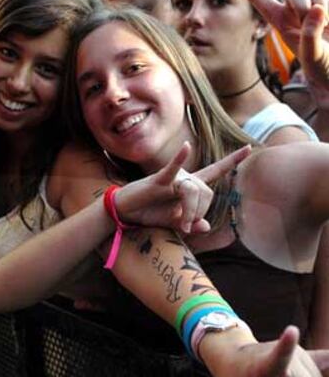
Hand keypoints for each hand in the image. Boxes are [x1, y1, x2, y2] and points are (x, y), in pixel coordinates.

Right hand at [115, 142, 250, 233]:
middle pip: (207, 192)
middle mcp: (185, 178)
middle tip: (188, 229)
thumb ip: (191, 223)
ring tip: (182, 227)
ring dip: (191, 211)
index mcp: (190, 186)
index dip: (233, 160)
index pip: (216, 170)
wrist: (125, 212)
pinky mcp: (158, 180)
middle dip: (201, 212)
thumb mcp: (173, 223)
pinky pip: (172, 169)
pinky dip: (179, 159)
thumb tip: (207, 226)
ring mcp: (172, 178)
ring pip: (193, 190)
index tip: (250, 147)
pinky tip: (185, 147)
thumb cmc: (149, 213)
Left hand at [229, 0, 328, 88]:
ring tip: (326, 24)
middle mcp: (294, 8)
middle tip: (311, 23)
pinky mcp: (328, 0)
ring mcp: (313, 2)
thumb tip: (316, 9)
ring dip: (320, 1)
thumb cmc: (321, 65)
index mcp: (280, 20)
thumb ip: (310, 36)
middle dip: (302, 3)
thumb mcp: (312, 55)